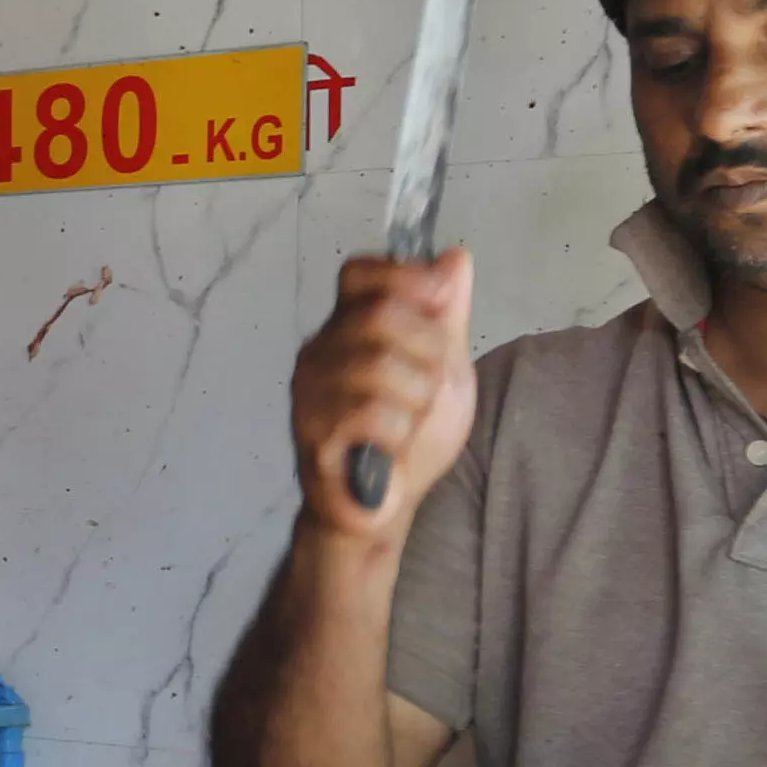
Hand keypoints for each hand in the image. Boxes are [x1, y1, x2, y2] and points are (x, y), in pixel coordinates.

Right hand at [294, 250, 476, 540]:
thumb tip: (456, 257)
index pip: (361, 272)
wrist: (383, 509)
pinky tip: (388, 448)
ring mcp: (310, 390)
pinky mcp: (312, 431)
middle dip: (428, 352)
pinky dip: (397, 433)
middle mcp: (320, 350)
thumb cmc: (410, 440)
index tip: (440, 301)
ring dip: (415, 402)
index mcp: (348, 327)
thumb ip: (447, 317)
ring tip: (406, 424)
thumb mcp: (444, 370)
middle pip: (383, 314)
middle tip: (428, 388)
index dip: (404, 277)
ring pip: (381, 366)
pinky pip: (371, 413)